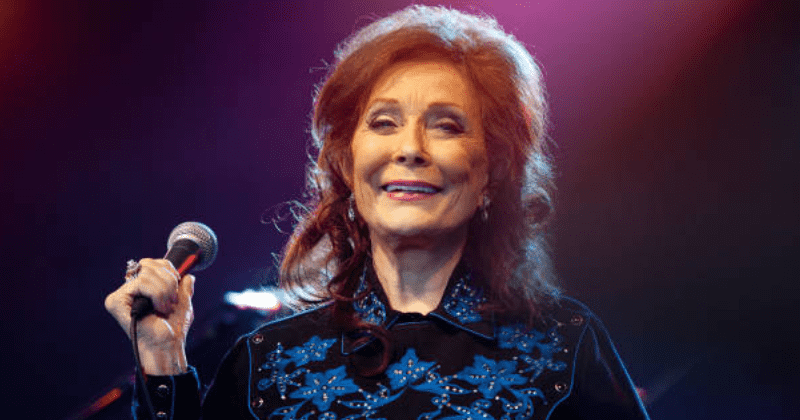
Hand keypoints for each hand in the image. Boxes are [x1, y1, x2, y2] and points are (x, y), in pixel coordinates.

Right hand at [105, 258, 194, 374]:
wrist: (167, 345)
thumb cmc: (172, 328)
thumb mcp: (182, 302)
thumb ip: (184, 287)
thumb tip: (189, 276)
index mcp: (140, 288)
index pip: (151, 263)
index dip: (168, 270)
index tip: (177, 285)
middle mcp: (127, 290)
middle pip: (149, 264)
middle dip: (168, 281)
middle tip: (172, 300)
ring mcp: (120, 295)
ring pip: (147, 273)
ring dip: (164, 290)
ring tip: (165, 307)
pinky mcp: (116, 301)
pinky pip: (141, 282)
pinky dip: (156, 294)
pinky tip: (157, 308)